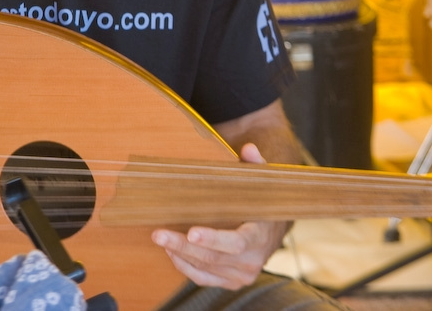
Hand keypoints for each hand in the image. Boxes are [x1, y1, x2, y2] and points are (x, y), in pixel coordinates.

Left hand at [151, 143, 286, 289]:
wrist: (272, 235)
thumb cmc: (261, 205)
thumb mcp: (262, 184)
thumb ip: (256, 166)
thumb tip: (249, 148)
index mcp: (260, 237)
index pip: (236, 242)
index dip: (213, 239)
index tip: (192, 232)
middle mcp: (251, 260)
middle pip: (213, 257)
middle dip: (183, 245)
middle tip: (159, 234)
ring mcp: (240, 275)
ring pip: (204, 268)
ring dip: (179, 254)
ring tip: (160, 239)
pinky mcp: (230, 282)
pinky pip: (202, 278)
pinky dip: (184, 266)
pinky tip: (171, 252)